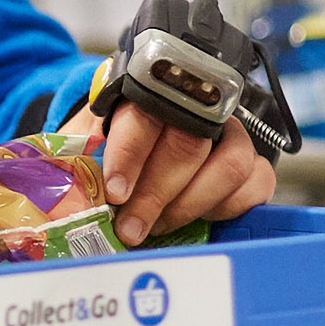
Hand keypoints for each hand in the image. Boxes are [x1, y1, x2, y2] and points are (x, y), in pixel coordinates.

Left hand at [90, 105, 274, 243]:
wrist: (134, 162)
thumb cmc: (107, 155)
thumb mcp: (84, 152)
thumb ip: (79, 161)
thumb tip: (68, 188)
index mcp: (147, 98)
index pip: (145, 117)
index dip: (130, 156)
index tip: (116, 192)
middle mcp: (195, 110)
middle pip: (189, 145)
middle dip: (156, 193)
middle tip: (131, 226)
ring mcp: (229, 136)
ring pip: (230, 164)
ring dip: (190, 204)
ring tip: (159, 225)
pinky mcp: (253, 165)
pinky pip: (256, 184)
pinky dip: (227, 207)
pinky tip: (199, 218)